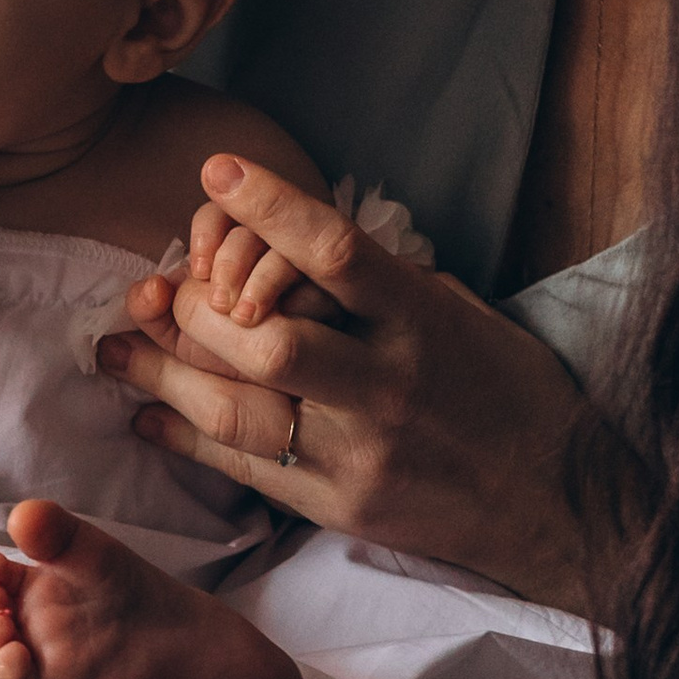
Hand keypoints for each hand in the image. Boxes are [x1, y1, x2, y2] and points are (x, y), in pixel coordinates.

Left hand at [99, 157, 642, 614]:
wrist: (560, 506)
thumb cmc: (512, 394)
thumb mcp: (465, 314)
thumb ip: (386, 284)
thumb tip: (297, 247)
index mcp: (424, 322)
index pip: (336, 251)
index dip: (269, 207)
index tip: (217, 171)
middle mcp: (388, 386)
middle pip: (263, 339)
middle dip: (197, 307)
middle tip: (163, 289)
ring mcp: (360, 453)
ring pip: (236, 410)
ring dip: (164, 374)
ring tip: (118, 348)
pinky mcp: (340, 507)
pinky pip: (243, 469)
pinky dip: (184, 438)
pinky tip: (146, 417)